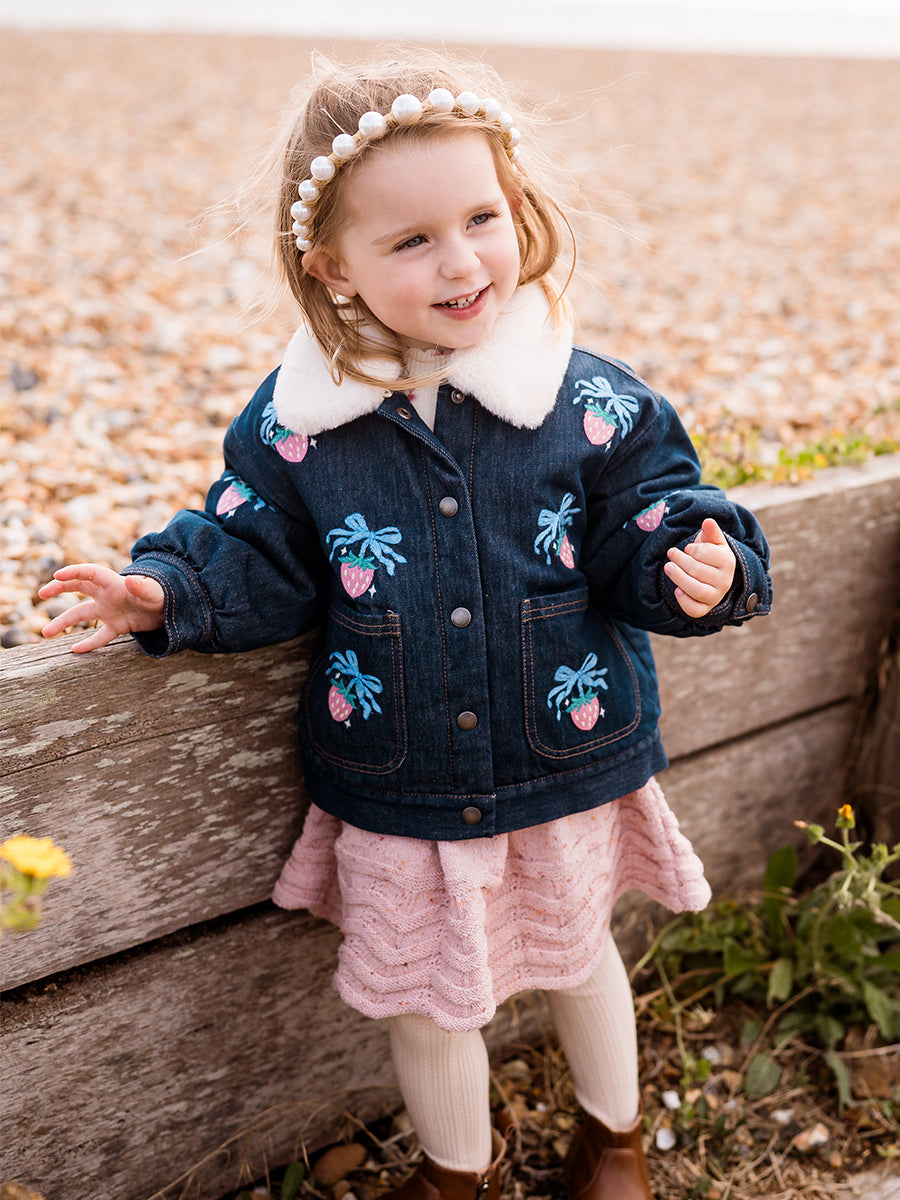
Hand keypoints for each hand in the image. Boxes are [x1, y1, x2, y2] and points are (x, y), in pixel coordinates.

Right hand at [38, 565, 164, 652]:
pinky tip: (75, 650)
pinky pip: (99, 636)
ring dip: (63, 622)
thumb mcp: (156, 593)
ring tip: (45, 633)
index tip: (57, 575)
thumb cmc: (164, 596)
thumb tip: (131, 581)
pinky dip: (88, 643)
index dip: (73, 572)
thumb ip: (144, 587)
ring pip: (81, 614)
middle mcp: (108, 595)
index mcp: (115, 583)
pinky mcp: (117, 626)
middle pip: (78, 588)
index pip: (89, 573)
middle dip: (59, 588)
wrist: (174, 610)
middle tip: (41, 594)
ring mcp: (110, 611)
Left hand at [664, 518, 735, 617]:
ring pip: (696, 590)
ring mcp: (716, 596)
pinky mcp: (705, 608)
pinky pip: (695, 610)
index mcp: (727, 561)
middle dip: (680, 560)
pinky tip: (676, 590)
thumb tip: (707, 521)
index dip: (691, 549)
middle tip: (671, 553)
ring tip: (667, 567)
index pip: (704, 554)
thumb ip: (711, 531)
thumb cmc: (710, 555)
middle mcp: (725, 581)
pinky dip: (684, 601)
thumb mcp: (713, 541)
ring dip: (678, 578)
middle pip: (697, 571)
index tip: (688, 548)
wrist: (714, 574)